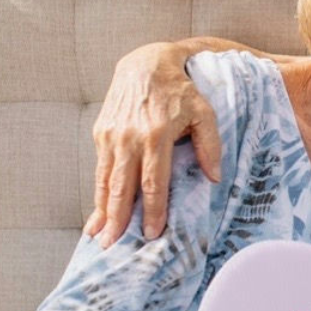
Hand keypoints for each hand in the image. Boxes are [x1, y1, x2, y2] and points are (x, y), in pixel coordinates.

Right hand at [86, 41, 221, 245]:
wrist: (144, 63)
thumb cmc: (180, 91)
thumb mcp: (204, 112)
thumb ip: (210, 144)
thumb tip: (214, 178)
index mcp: (156, 134)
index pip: (153, 180)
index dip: (151, 208)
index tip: (152, 233)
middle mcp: (129, 137)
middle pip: (122, 186)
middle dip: (119, 219)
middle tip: (115, 247)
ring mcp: (111, 135)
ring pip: (105, 181)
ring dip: (102, 212)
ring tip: (100, 239)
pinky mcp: (100, 133)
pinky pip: (99, 170)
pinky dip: (97, 194)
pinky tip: (96, 215)